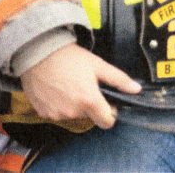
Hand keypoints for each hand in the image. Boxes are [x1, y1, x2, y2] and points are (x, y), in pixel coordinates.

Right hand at [20, 43, 140, 128]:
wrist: (38, 53)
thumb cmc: (70, 57)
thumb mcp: (98, 65)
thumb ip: (119, 79)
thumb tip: (136, 89)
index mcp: (89, 101)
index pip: (107, 122)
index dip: (110, 112)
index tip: (106, 101)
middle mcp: (73, 112)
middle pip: (90, 116)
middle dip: (90, 104)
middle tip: (84, 85)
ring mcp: (56, 114)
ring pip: (73, 115)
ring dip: (74, 104)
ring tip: (69, 84)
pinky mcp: (43, 113)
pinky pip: (57, 113)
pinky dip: (59, 105)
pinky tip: (56, 89)